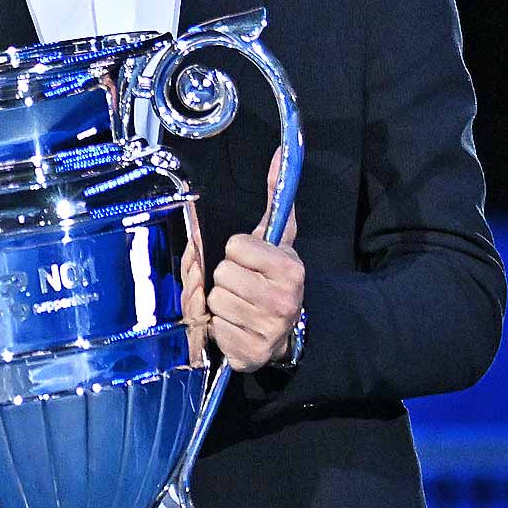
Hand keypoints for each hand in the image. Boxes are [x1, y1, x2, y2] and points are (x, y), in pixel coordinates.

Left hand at [208, 147, 304, 371]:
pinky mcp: (249, 354)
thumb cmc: (275, 279)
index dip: (238, 251)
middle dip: (227, 279)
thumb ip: (276, 198)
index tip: (251, 261)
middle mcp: (282, 302)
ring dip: (222, 304)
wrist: (293, 331)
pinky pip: (214, 331)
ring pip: (215, 302)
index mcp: (290, 269)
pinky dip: (221, 330)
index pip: (236, 246)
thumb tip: (279, 152)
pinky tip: (238, 327)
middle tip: (244, 286)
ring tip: (241, 306)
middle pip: (222, 275)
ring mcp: (267, 331)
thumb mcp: (280, 240)